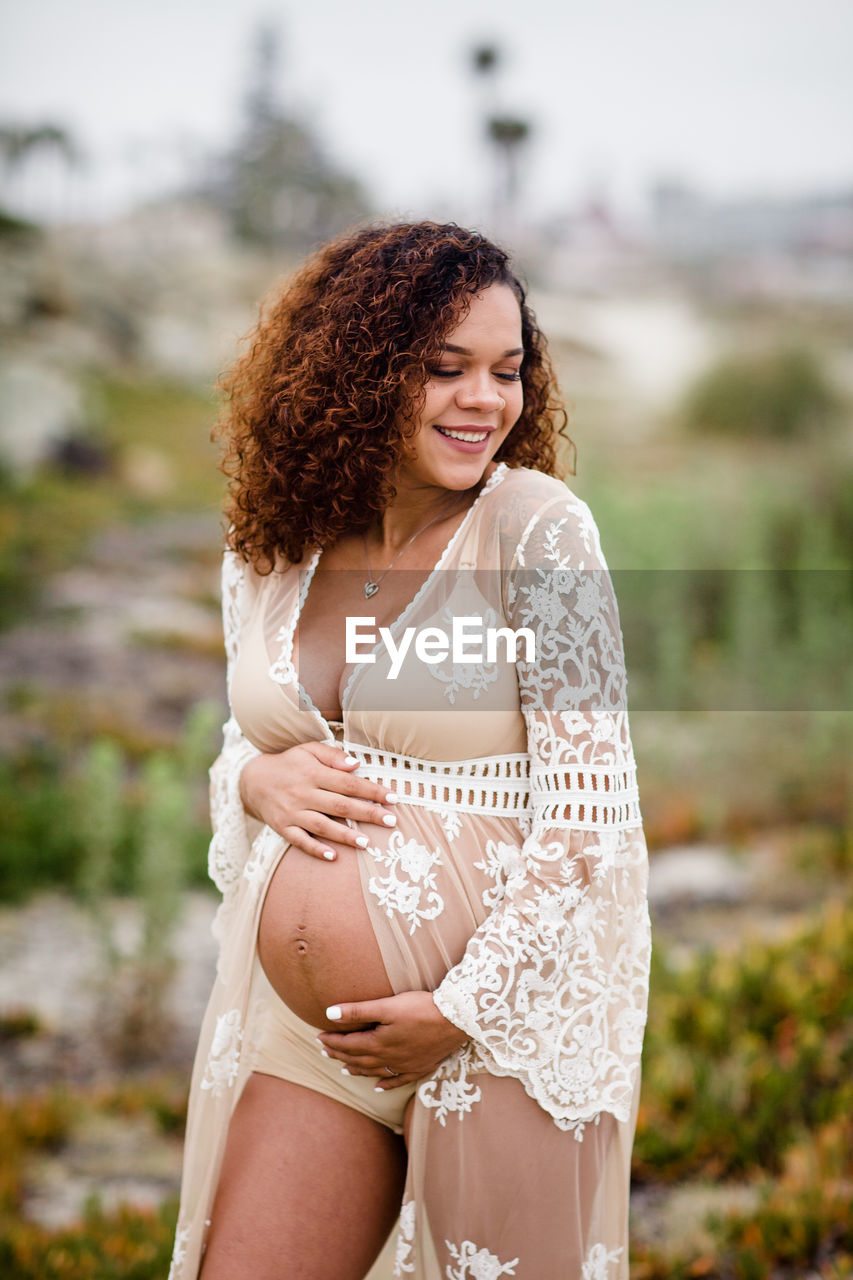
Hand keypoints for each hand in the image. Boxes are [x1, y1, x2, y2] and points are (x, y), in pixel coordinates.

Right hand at [239, 741, 397, 860]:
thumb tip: (356, 764)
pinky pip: (300, 841)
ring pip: (322, 826)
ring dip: (345, 835)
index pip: (348, 783)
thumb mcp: (308, 750)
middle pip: (340, 806)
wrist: (253, 780)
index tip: (393, 797)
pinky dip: (316, 849)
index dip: (371, 790)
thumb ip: (332, 756)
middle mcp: (303, 793)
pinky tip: (333, 856)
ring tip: (367, 843)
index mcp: (313, 773)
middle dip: (367, 813)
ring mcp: (292, 813)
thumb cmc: (289, 764)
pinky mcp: (282, 828)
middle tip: (390, 821)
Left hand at [317, 991, 468, 1088]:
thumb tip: (329, 1013)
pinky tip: (379, 1087)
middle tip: (325, 1052)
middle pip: (358, 1058)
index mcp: (378, 1043)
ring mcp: (404, 1065)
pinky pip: (398, 1080)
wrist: (455, 1020)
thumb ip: (358, 1011)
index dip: (332, 1041)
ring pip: (374, 1070)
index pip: (348, 1044)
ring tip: (344, 1069)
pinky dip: (386, 1084)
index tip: (319, 1037)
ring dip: (357, 1069)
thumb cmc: (421, 1008)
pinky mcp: (419, 1067)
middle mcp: (389, 1058)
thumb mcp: (387, 1006)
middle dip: (340, 1055)